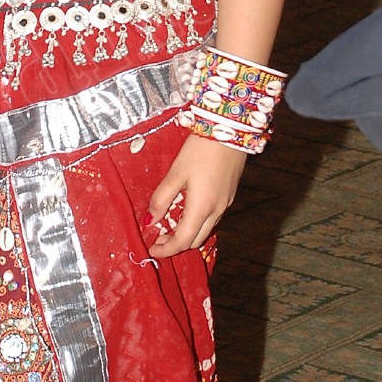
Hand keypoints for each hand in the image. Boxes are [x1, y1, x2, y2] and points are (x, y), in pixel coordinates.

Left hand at [145, 134, 246, 256]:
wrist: (230, 131)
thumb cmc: (200, 150)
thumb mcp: (175, 173)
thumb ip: (161, 198)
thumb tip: (151, 220)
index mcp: (201, 208)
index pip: (182, 241)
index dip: (166, 250)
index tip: (151, 250)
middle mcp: (216, 211)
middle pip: (195, 240)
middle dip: (176, 244)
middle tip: (158, 238)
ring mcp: (225, 204)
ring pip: (205, 230)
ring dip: (187, 234)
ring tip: (169, 225)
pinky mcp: (229, 195)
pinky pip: (212, 218)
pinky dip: (197, 222)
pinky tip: (186, 210)